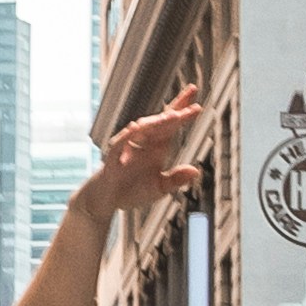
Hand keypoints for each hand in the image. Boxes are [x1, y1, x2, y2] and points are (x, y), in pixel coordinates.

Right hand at [87, 88, 204, 220]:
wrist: (108, 200)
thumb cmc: (132, 190)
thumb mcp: (159, 188)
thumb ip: (176, 179)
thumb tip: (195, 171)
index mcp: (156, 146)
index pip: (171, 126)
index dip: (183, 114)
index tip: (198, 106)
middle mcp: (143, 142)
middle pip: (160, 122)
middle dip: (175, 112)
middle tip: (190, 104)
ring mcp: (127, 146)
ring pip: (143, 129)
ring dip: (157, 122)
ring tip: (172, 116)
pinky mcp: (113, 156)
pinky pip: (120, 142)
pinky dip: (128, 135)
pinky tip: (137, 127)